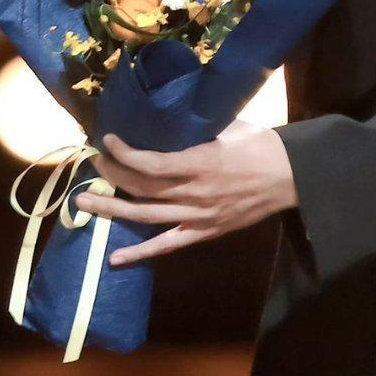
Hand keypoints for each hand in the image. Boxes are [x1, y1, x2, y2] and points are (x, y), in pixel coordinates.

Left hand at [74, 122, 298, 264]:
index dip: (124, 153)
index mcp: (201, 163)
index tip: (108, 141)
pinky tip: (113, 259)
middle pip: (142, 188)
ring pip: (146, 216)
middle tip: (94, 165)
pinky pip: (167, 246)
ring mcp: (198, 217)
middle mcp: (194, 193)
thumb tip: (171, 117)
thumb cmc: (262, 145)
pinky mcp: (205, 232)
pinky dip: (139, 254)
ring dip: (111, 210)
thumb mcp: (229, 126)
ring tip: (83, 203)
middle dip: (112, 176)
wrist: (292, 176)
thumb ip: (198, 127)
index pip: (151, 163)